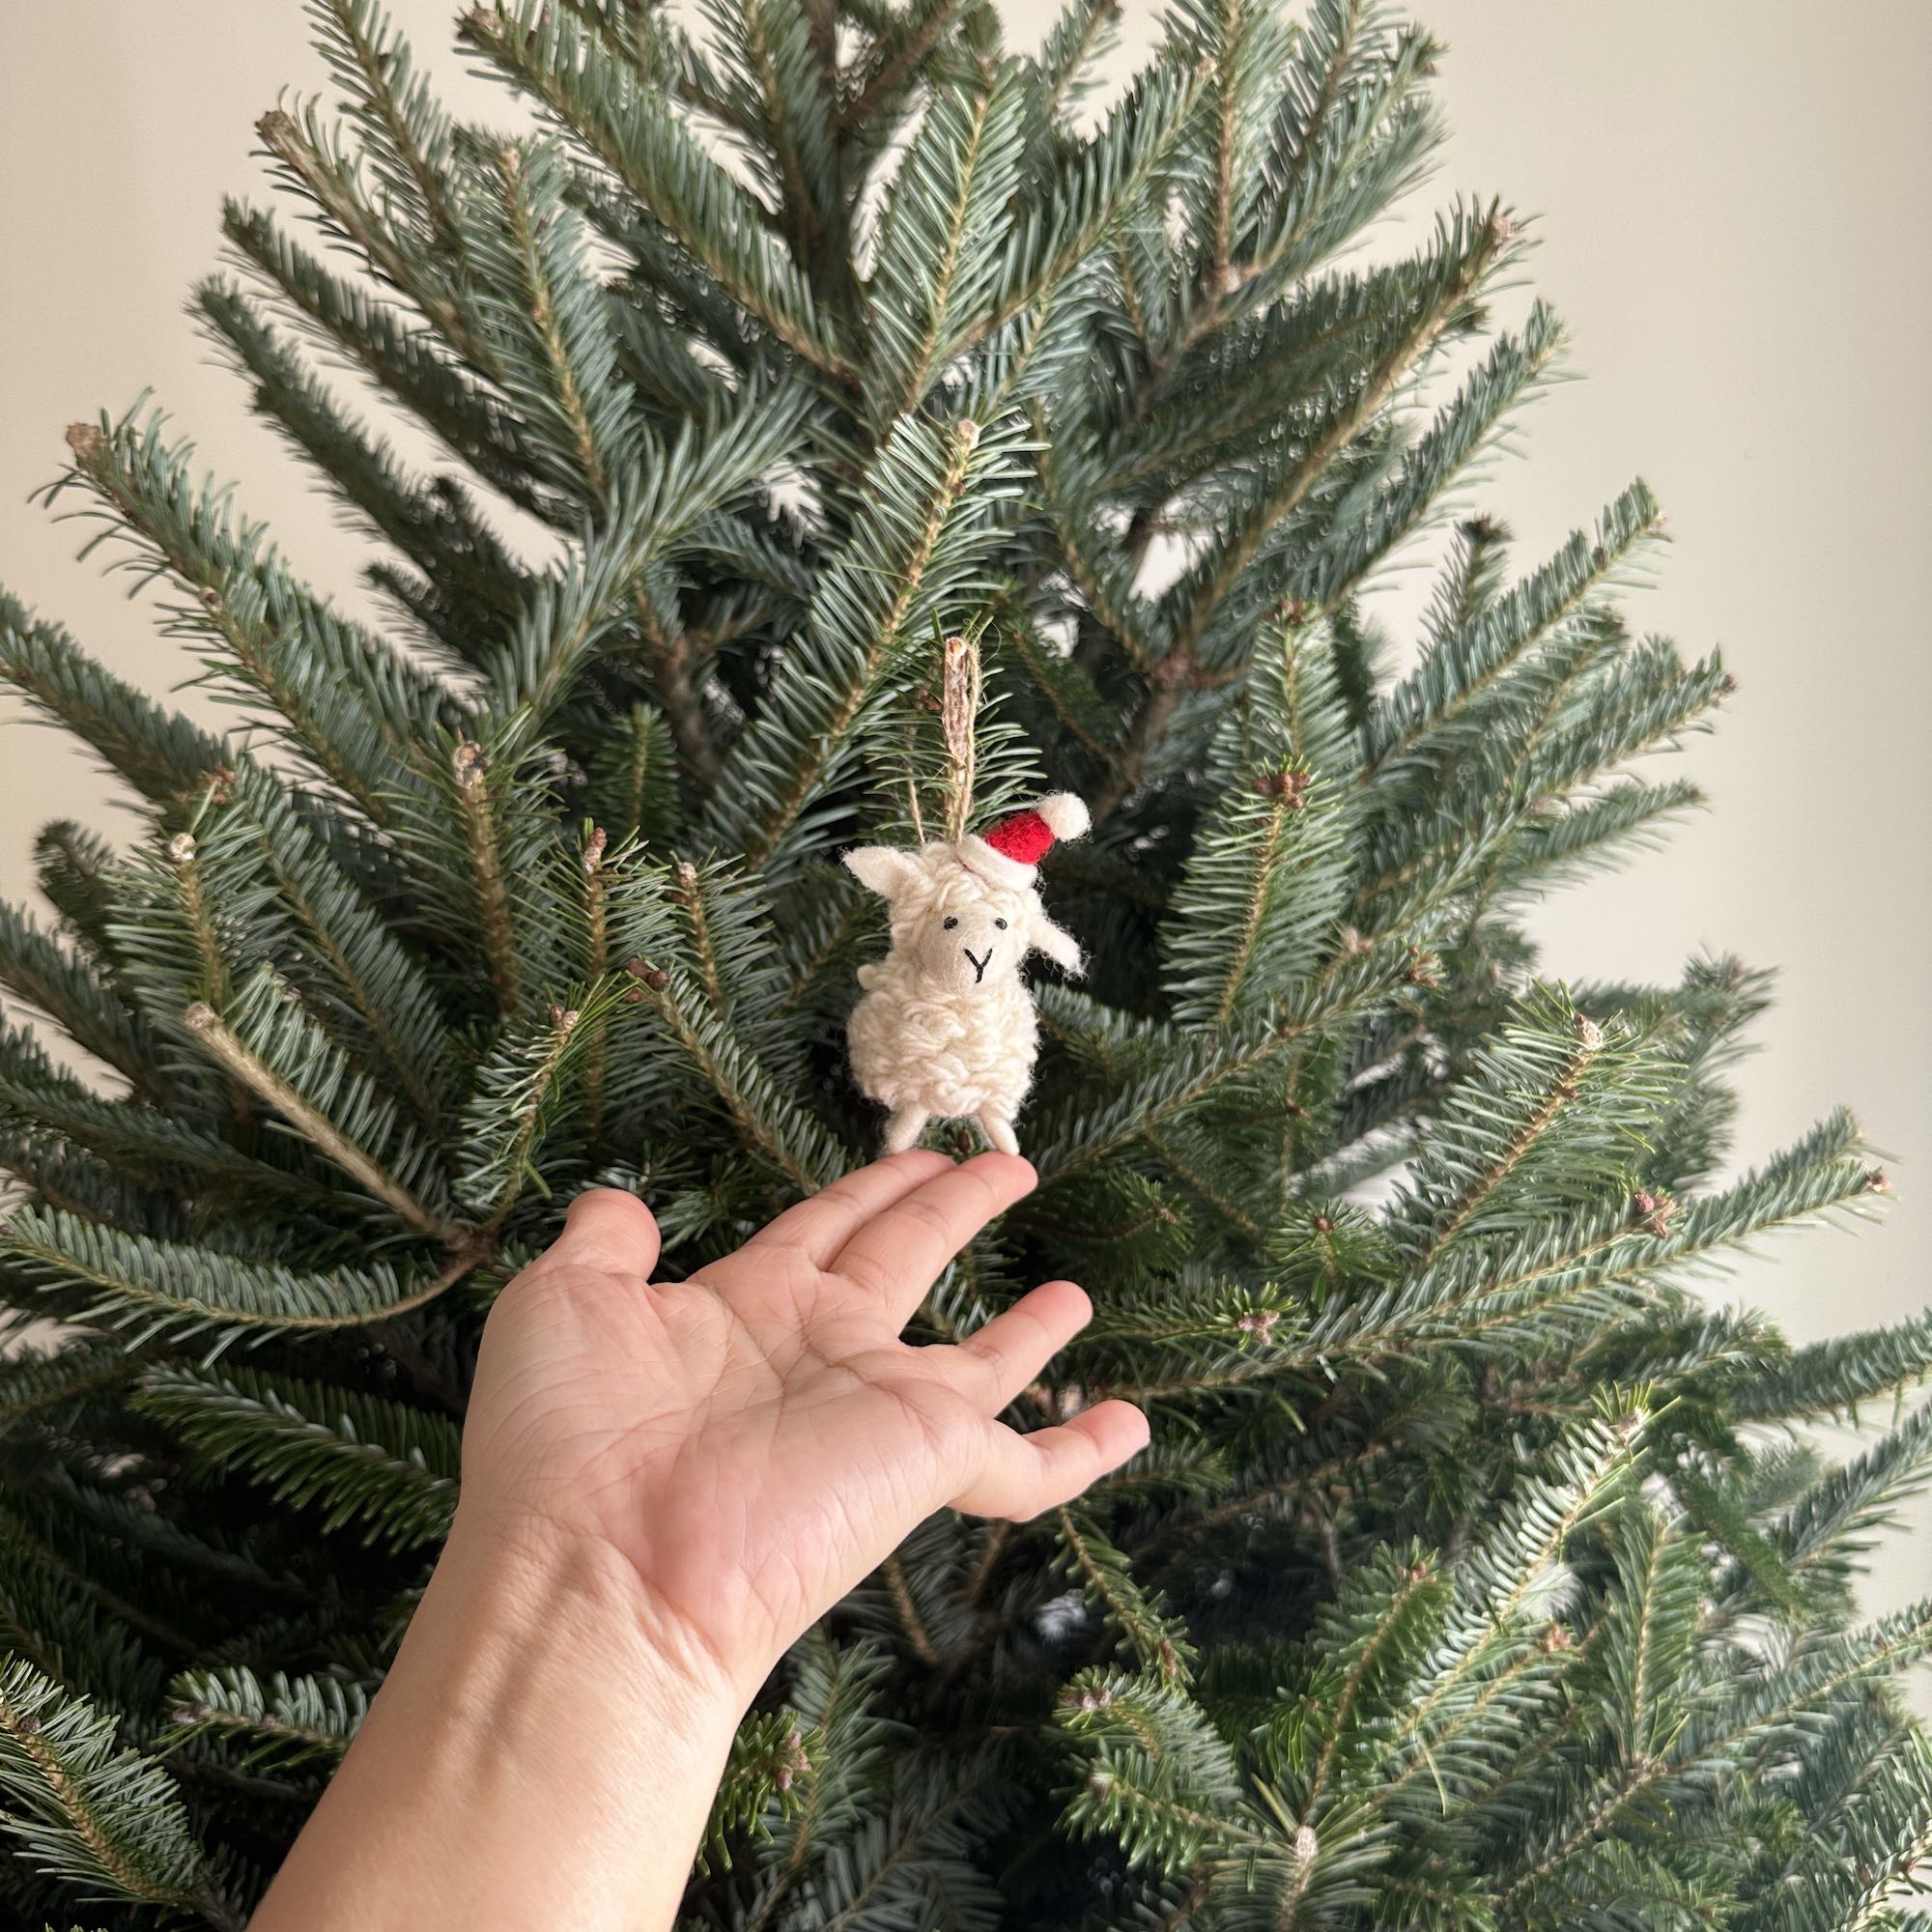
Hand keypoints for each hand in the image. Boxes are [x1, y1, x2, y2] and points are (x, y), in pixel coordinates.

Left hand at [460, 1149, 1147, 1697]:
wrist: (604, 1570)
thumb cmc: (569, 1441)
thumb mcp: (560, 1306)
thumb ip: (601, 1243)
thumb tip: (621, 1202)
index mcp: (746, 1306)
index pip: (825, 1225)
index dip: (871, 1185)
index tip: (917, 1155)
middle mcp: (823, 1350)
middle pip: (908, 1257)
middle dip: (954, 1209)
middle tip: (1007, 1169)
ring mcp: (879, 1409)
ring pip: (980, 1362)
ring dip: (1029, 1333)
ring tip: (1077, 1296)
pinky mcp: (928, 1462)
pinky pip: (1026, 1465)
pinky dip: (1083, 1451)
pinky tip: (1129, 1426)